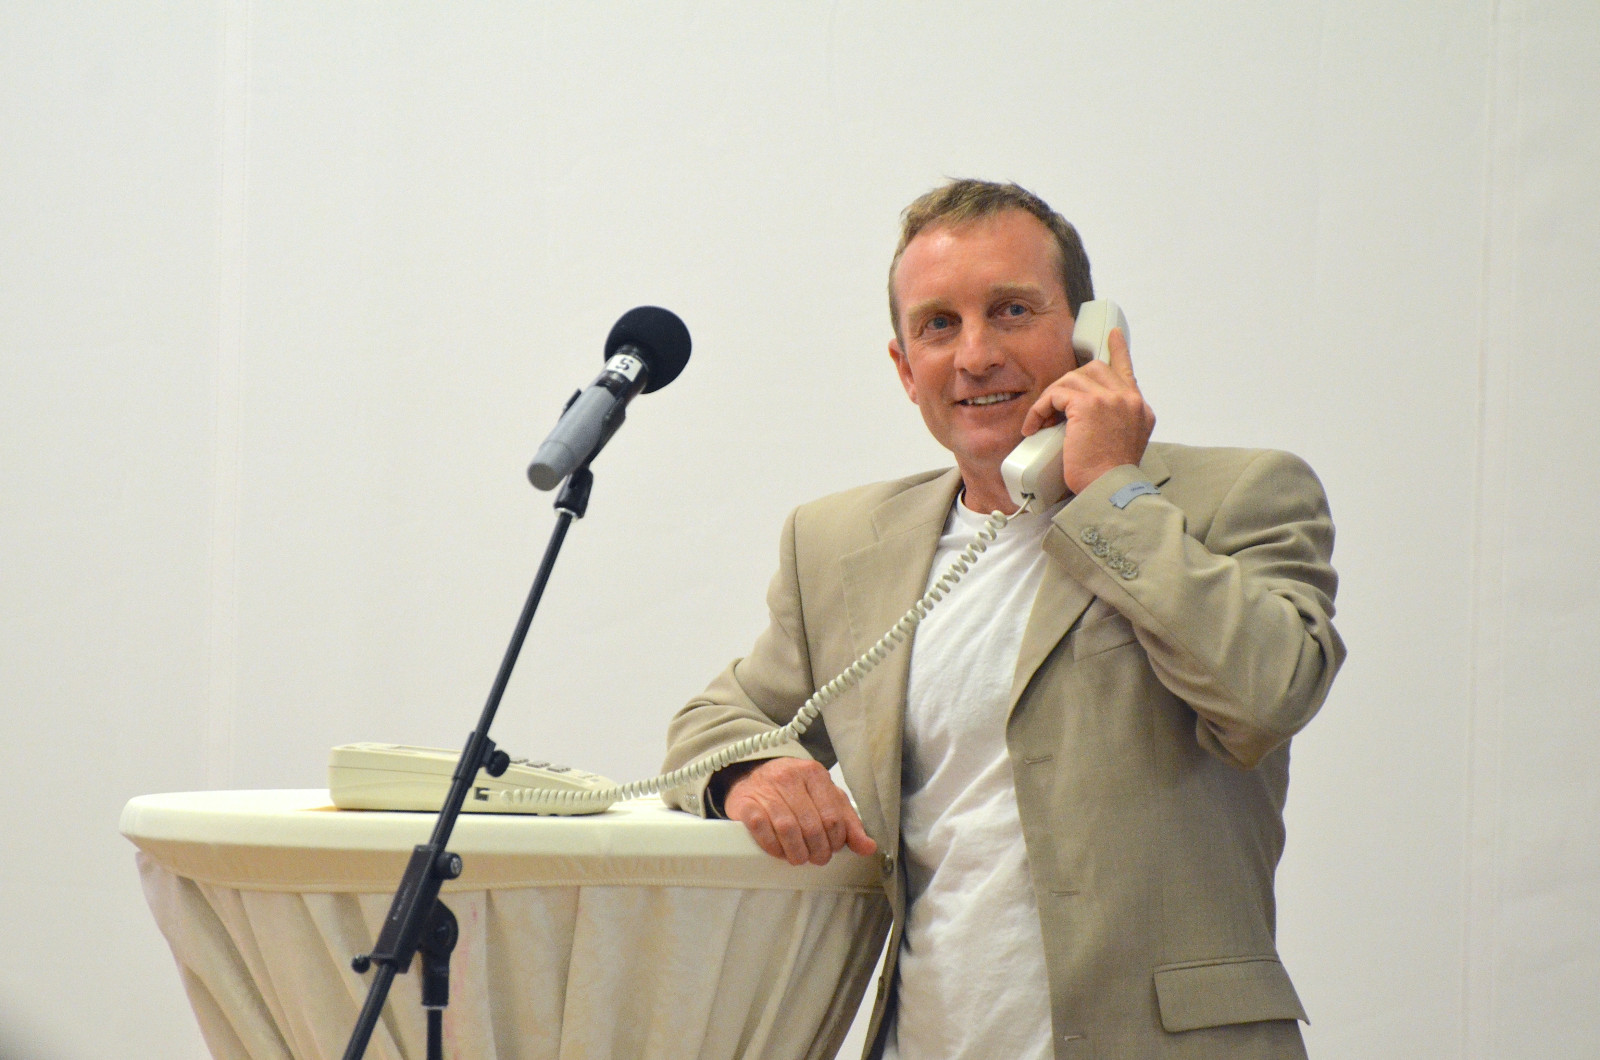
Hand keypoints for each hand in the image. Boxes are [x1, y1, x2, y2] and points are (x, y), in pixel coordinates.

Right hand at [723, 758, 876, 865]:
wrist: (753, 777)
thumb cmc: (793, 790)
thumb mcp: (825, 798)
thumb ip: (847, 821)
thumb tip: (868, 847)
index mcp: (814, 774)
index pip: (833, 815)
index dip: (836, 840)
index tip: (833, 848)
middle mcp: (790, 777)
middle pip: (812, 825)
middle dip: (818, 850)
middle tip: (817, 857)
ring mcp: (766, 788)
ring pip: (788, 829)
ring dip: (797, 852)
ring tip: (799, 858)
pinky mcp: (746, 802)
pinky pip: (762, 829)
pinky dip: (773, 847)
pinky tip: (779, 851)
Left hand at [1019, 327, 1154, 495]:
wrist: (1110, 490)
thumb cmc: (1109, 477)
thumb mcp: (1123, 445)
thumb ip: (1115, 423)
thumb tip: (1088, 417)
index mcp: (1139, 409)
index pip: (1127, 370)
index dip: (1119, 350)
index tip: (1113, 335)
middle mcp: (1129, 399)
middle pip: (1094, 369)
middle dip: (1070, 382)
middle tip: (1053, 404)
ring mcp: (1111, 398)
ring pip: (1072, 378)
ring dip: (1052, 398)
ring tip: (1042, 421)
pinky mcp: (1088, 404)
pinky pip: (1056, 394)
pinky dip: (1041, 409)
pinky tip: (1035, 426)